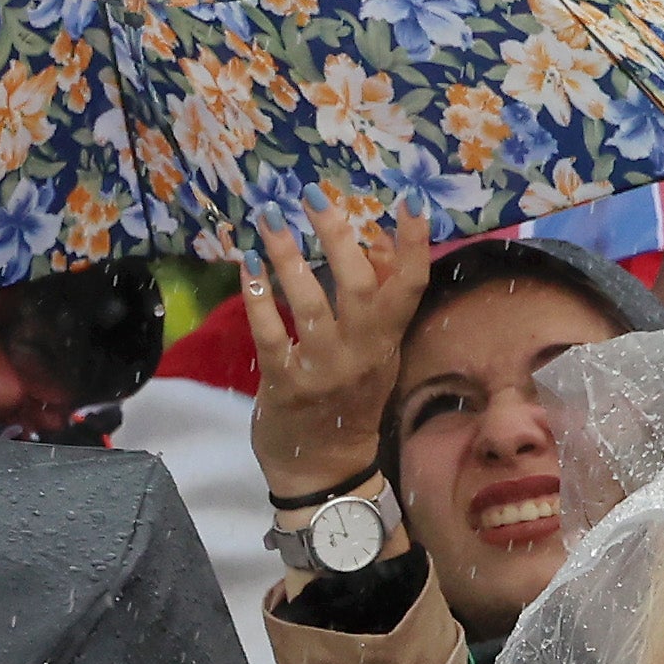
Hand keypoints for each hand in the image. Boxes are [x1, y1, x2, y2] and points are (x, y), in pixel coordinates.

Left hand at [244, 200, 439, 503]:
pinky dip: (258, 299)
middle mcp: (362, 354)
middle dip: (338, 238)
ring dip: (289, 258)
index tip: (412, 201)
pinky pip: (271, 336)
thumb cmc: (348, 401)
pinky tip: (247, 267)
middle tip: (313, 195)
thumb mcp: (375, 352)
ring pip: (311, 306)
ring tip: (270, 219)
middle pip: (360, 288)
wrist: (324, 469)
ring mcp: (324, 370)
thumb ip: (381, 300)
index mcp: (387, 342)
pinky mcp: (286, 385)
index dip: (415, 245)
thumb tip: (381, 239)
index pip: (411, 288)